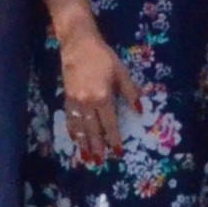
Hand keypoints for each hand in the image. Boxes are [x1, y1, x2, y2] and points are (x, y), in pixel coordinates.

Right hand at [55, 24, 128, 162]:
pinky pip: (70, 119)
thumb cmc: (103, 57)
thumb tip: (140, 112)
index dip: (114, 139)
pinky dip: (72, 131)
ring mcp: (75, 101)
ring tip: (87, 157)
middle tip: (100, 162)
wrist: (78, 44)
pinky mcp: (67, 98)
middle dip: (97, 147)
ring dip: (83, 144)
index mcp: (103, 97)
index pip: (109, 124)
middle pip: (93, 130)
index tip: (118, 152)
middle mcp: (87, 102)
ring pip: (79, 127)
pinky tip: (75, 139)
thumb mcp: (122, 72)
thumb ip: (131, 93)